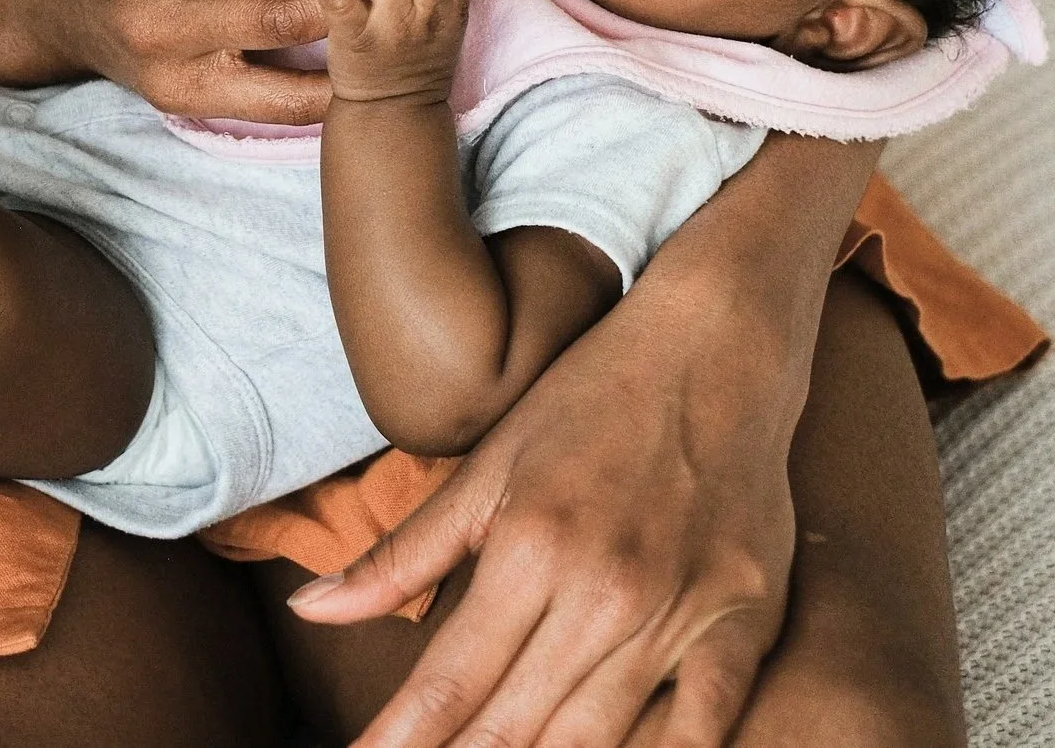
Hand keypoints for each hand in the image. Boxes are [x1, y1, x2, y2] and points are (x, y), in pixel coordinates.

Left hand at [289, 270, 797, 747]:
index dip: (399, 742)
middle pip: (514, 725)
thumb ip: (403, 554)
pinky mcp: (746, 624)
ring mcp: (680, 613)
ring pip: (596, 740)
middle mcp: (602, 591)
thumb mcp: (487, 466)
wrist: (719, 347)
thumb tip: (308, 610)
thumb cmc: (590, 400)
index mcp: (528, 549)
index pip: (447, 684)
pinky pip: (703, 729)